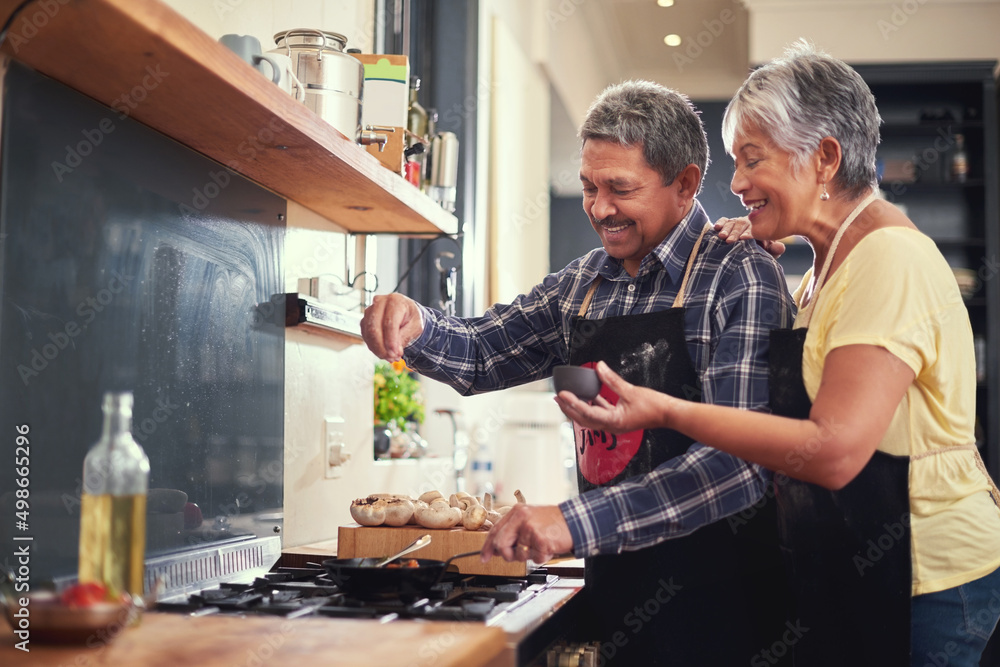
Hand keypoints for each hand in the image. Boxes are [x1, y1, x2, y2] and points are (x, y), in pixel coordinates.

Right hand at [360, 293, 423, 360]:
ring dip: (377, 349)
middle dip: (382, 347)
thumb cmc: (411, 318)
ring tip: (390, 357)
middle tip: (392, 358)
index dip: (391, 341)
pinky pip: (365, 336)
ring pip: (368, 333)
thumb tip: (394, 351)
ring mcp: (370, 311)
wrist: (405, 313)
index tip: (395, 354)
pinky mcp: (365, 320)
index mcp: (395, 301)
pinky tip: (383, 352)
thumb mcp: (415, 327)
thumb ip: (405, 337)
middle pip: (374, 328)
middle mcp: (380, 302)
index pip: (389, 323)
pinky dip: (374, 347)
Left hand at [481, 504, 572, 563]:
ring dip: (529, 555)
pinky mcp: (540, 539)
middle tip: (514, 555)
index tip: (484, 557)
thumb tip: (498, 548)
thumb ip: (513, 530)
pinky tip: (548, 547)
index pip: (495, 530)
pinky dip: (541, 557)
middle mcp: (521, 518)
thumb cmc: (553, 521)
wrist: (575, 520)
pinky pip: (534, 558)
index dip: (488, 547)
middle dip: (507, 554)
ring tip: (540, 545)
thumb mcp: (530, 518)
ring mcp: (530, 528)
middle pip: (501, 543)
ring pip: (518, 554)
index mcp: (517, 512)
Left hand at [554, 361, 672, 433]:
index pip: (587, 412)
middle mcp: (611, 426)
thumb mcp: (631, 390)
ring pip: (590, 417)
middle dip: (569, 409)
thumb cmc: (654, 406)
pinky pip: (601, 413)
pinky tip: (588, 396)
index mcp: (613, 421)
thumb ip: (612, 380)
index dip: (572, 403)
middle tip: (557, 398)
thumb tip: (599, 366)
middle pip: (584, 419)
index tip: (562, 394)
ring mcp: (615, 424)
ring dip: (578, 408)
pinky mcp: (619, 419)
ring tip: (567, 398)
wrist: (669, 414)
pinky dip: (592, 406)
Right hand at [713, 216, 785, 258]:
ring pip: (732, 223)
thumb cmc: (760, 251)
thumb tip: (781, 247)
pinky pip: (724, 220)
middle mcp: (748, 224)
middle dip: (735, 233)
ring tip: (722, 237)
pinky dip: (720, 223)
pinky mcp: (728, 223)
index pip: (754, 230)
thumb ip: (774, 250)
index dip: (749, 234)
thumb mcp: (768, 252)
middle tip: (730, 241)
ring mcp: (738, 223)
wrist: (747, 250)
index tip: (744, 239)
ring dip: (726, 230)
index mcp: (759, 229)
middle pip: (742, 226)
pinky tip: (716, 228)